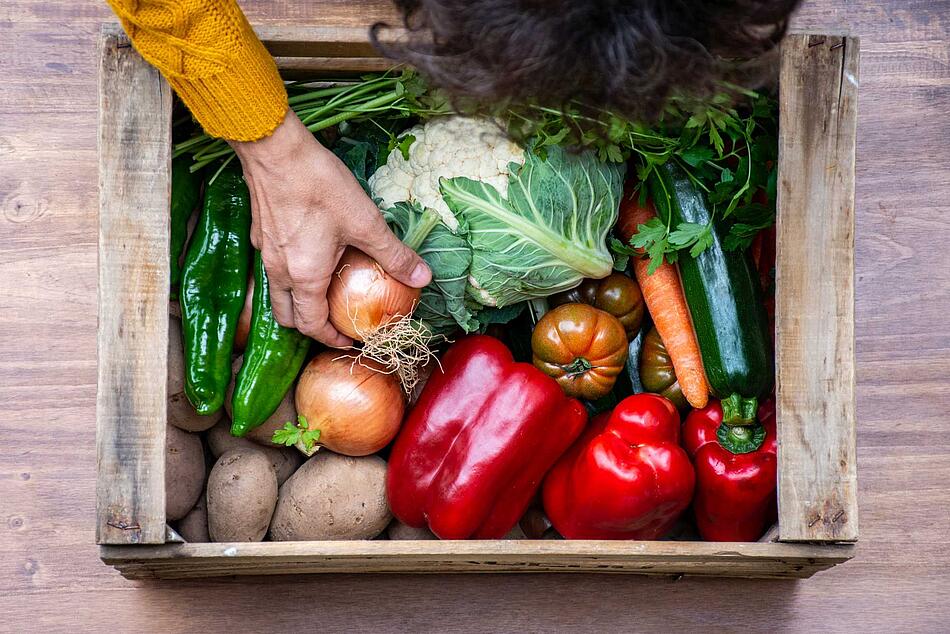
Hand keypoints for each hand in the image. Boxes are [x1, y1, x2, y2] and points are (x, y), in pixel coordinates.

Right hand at [230, 111, 431, 345]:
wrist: (275, 149)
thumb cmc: (320, 186)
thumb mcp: (366, 223)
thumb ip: (393, 254)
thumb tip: (423, 277)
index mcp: (304, 278)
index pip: (311, 325)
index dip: (330, 339)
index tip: (347, 340)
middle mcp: (279, 271)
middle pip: (286, 316)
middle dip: (309, 326)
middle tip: (334, 323)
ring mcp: (265, 252)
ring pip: (276, 293)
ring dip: (297, 301)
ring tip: (323, 294)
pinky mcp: (260, 232)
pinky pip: (273, 267)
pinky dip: (289, 275)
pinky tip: (309, 255)